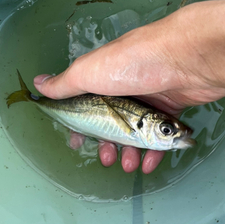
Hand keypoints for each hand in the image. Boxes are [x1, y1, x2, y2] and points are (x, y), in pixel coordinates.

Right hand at [34, 3, 224, 172]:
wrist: (186, 57)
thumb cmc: (133, 62)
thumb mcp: (90, 71)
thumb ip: (65, 83)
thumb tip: (38, 84)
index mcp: (104, 77)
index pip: (86, 104)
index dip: (81, 126)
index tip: (79, 144)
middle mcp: (126, 87)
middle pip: (113, 122)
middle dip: (108, 144)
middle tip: (109, 159)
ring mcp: (151, 97)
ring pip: (137, 131)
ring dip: (131, 152)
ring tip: (130, 166)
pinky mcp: (173, 107)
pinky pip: (160, 135)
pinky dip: (154, 151)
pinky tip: (150, 162)